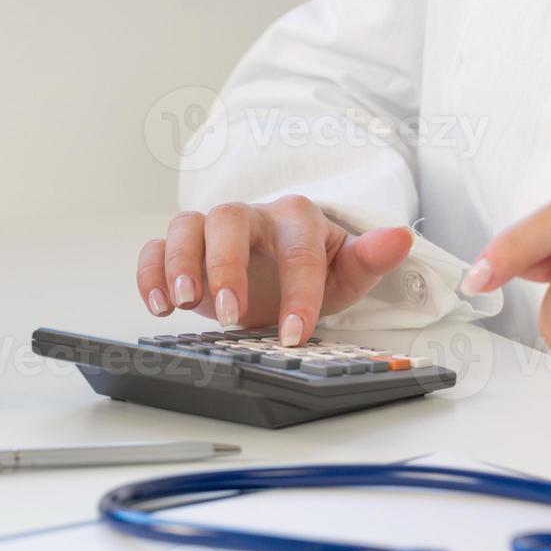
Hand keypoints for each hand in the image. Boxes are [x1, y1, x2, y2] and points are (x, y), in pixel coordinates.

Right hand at [136, 195, 413, 345]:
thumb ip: (371, 257)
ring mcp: (212, 228)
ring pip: (186, 226)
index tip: (295, 334)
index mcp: (296, 218)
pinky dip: (150, 272)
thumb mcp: (347, 271)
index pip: (297, 249)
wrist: (282, 269)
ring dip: (180, 263)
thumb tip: (400, 236)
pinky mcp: (184, 247)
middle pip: (229, 220)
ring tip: (182, 303)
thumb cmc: (314, 268)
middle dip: (225, 266)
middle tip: (228, 314)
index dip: (297, 291)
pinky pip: (156, 246)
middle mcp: (250, 216)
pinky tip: (159, 305)